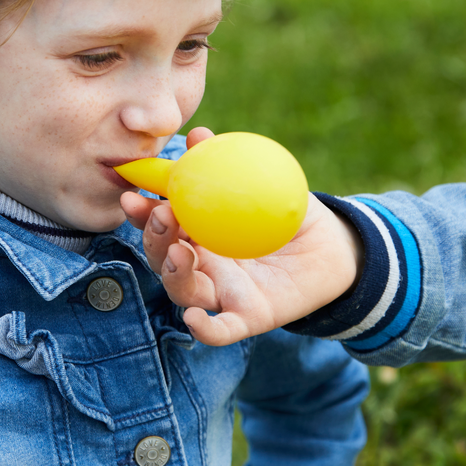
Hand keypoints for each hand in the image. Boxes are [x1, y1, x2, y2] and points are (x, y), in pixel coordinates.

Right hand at [120, 127, 363, 346]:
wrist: (332, 246)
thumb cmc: (289, 211)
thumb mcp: (263, 182)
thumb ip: (230, 163)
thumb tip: (200, 135)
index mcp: (199, 233)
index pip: (161, 224)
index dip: (142, 213)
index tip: (133, 194)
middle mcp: (203, 265)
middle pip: (164, 259)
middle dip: (154, 238)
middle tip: (162, 214)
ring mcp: (222, 293)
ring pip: (184, 291)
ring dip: (174, 274)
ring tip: (181, 252)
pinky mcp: (247, 317)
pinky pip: (222, 329)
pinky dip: (205, 329)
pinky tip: (195, 319)